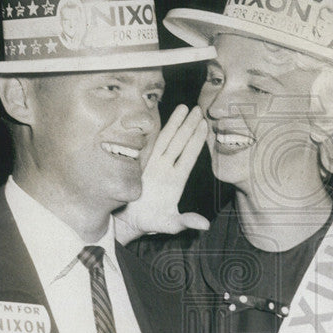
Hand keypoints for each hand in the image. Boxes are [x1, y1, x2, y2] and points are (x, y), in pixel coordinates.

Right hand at [114, 105, 209, 243]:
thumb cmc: (150, 222)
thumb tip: (205, 225)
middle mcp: (166, 169)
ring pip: (165, 140)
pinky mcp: (138, 165)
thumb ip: (187, 222)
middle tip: (198, 108)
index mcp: (176, 180)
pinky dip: (153, 132)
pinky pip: (147, 145)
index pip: (189, 156)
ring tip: (184, 107)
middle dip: (189, 126)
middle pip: (180, 143)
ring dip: (174, 124)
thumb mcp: (170, 224)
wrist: (127, 222)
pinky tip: (157, 118)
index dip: (197, 141)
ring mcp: (153, 165)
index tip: (204, 125)